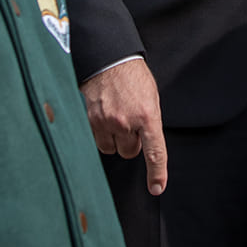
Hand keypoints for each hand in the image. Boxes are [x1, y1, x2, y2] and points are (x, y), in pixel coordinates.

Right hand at [81, 59, 167, 195]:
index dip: (156, 173)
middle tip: (130, 123)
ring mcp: (105, 122)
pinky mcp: (89, 120)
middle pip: (129, 152)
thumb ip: (149, 122)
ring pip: (111, 148)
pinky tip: (103, 115)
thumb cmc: (132, 76)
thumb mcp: (150, 97)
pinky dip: (100, 132)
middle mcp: (125, 122)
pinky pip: (96, 139)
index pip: (155, 152)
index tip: (157, 187)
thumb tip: (146, 143)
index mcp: (147, 115)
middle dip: (131, 142)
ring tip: (115, 117)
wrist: (108, 59)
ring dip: (114, 139)